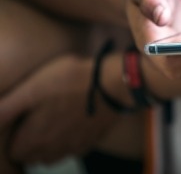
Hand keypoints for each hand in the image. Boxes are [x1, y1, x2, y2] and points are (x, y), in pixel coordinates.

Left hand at [0, 55, 118, 163]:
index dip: (14, 137)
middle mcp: (54, 149)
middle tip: (36, 120)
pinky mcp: (92, 141)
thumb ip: (6, 108)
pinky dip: (70, 141)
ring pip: (54, 155)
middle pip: (34, 157)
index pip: (14, 152)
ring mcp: (75, 147)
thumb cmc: (69, 82)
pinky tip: (74, 123)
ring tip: (54, 122)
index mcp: (35, 139)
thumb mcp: (31, 88)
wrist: (112, 85)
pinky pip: (74, 149)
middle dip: (30, 144)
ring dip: (50, 145)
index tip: (21, 120)